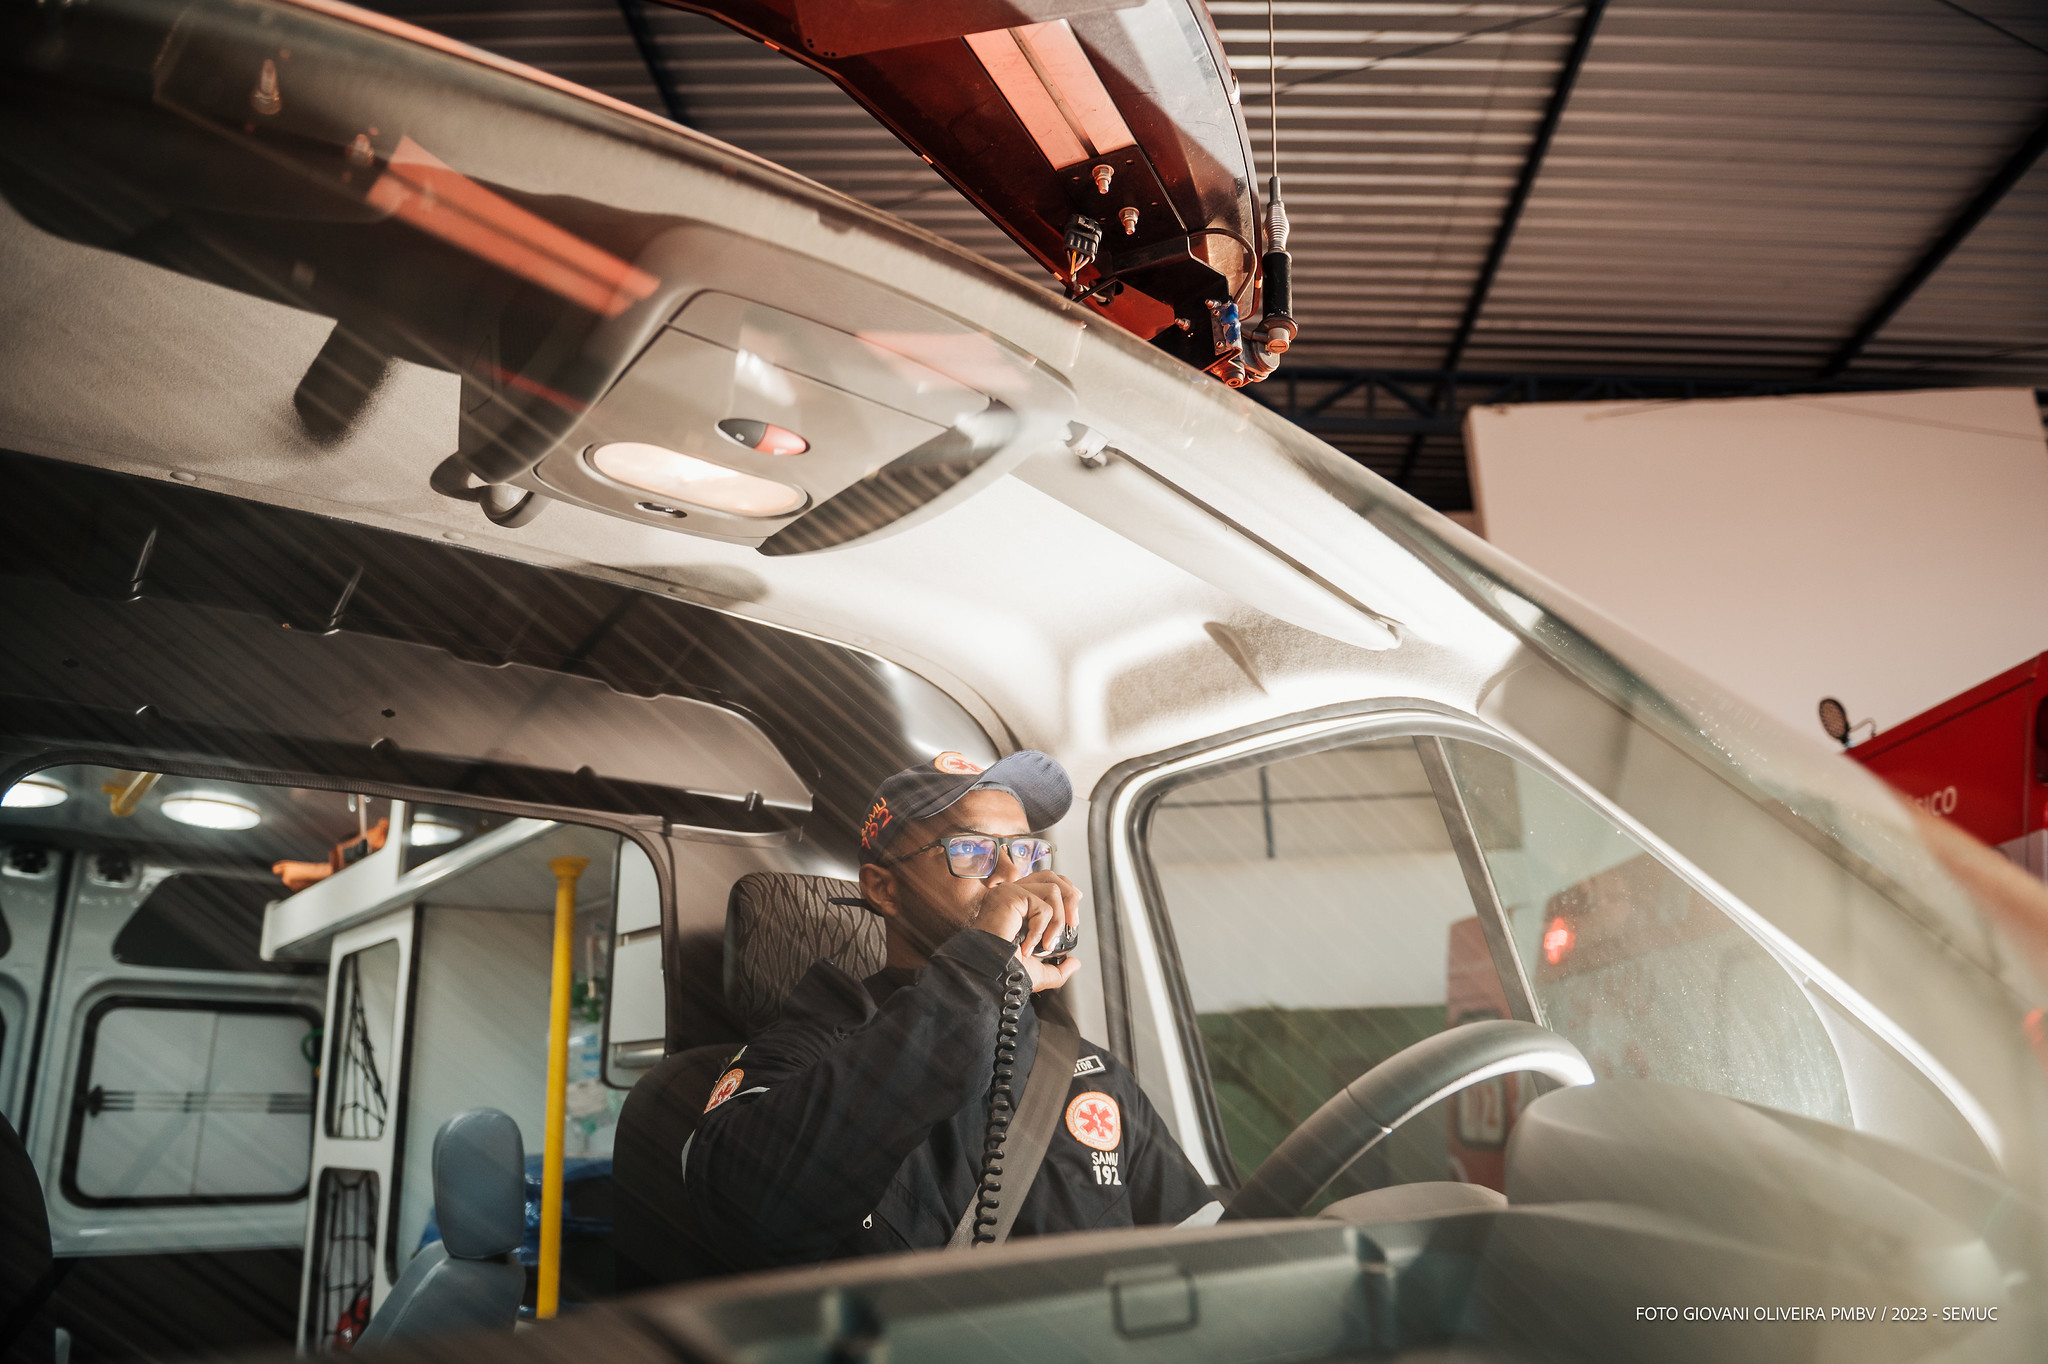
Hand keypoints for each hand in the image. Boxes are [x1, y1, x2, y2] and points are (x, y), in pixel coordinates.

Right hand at [970, 870, 1082, 992]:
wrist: (989, 974)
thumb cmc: (1004, 971)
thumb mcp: (1038, 971)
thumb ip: (1058, 968)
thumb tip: (1075, 963)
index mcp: (1016, 904)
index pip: (1045, 881)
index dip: (1065, 891)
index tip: (1072, 916)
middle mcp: (1011, 894)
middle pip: (1051, 877)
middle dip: (1070, 900)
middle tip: (1072, 924)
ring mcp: (1009, 892)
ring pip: (1052, 890)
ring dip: (1058, 920)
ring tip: (1047, 943)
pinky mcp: (1010, 896)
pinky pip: (1042, 907)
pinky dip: (1042, 929)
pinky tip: (1028, 946)